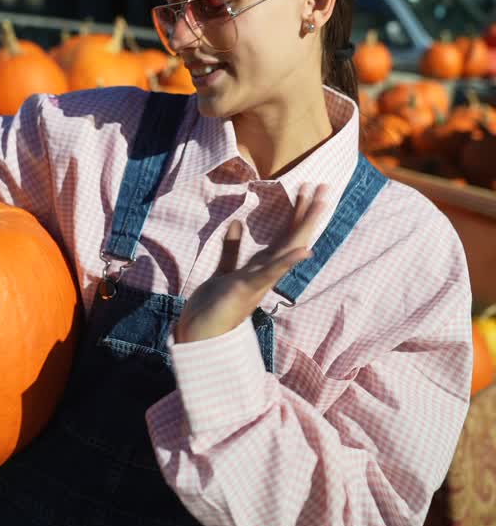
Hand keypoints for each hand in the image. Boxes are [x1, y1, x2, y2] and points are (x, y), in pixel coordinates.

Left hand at [173, 184, 328, 344]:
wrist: (201, 338)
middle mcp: (265, 274)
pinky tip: (303, 250)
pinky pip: (269, 273)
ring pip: (287, 250)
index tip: (305, 188)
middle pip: (292, 238)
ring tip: (319, 204)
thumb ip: (231, 250)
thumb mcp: (222, 273)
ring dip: (304, 226)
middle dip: (307, 213)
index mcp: (260, 268)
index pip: (283, 236)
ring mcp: (259, 282)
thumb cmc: (213, 309)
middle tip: (324, 187)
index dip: (295, 212)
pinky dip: (286, 261)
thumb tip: (237, 222)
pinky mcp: (245, 289)